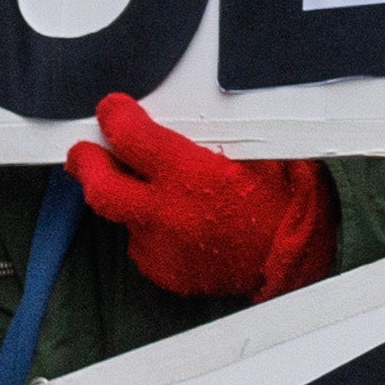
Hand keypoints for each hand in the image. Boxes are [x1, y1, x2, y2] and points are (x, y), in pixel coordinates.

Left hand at [65, 91, 329, 302]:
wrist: (297, 258)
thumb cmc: (283, 201)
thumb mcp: (252, 151)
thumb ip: (206, 136)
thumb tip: (171, 117)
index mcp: (192, 176)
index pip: (130, 138)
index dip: (114, 118)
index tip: (113, 111)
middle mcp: (169, 215)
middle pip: (99, 187)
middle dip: (86, 164)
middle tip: (86, 152)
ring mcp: (163, 248)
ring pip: (120, 216)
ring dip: (128, 200)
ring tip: (158, 194)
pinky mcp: (165, 272)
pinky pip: (142, 244)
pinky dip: (150, 230)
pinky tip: (177, 225)